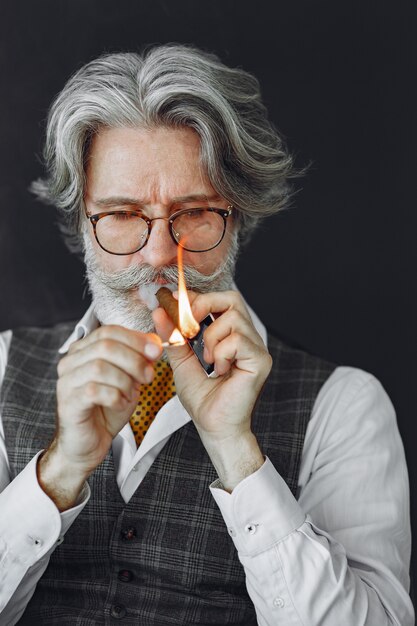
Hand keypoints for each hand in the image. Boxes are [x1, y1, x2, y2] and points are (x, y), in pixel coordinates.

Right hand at [38, 325, 161, 508]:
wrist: (89, 443)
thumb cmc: (107, 409)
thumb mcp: (129, 379)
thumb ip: (138, 360)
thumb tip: (155, 344)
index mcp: (84, 350)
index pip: (109, 331)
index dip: (136, 338)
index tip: (156, 350)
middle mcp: (70, 362)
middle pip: (105, 345)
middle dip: (134, 359)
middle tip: (148, 375)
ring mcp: (66, 382)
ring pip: (100, 367)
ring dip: (125, 380)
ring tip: (133, 393)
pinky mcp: (68, 403)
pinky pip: (94, 391)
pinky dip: (115, 396)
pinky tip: (121, 404)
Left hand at [153, 290, 270, 489]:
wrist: (214, 427)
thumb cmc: (203, 399)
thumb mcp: (182, 361)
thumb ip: (173, 336)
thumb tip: (159, 311)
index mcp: (231, 334)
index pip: (220, 300)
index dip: (198, 297)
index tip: (175, 301)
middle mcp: (248, 337)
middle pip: (232, 299)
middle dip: (205, 306)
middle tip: (189, 327)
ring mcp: (256, 348)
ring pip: (233, 318)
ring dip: (211, 337)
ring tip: (208, 360)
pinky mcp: (260, 360)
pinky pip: (238, 340)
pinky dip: (221, 352)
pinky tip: (220, 370)